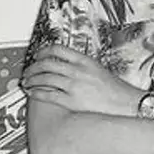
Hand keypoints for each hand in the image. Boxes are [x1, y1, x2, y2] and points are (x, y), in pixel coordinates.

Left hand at [22, 45, 138, 116]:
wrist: (126, 104)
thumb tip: (66, 66)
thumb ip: (83, 67)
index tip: (38, 55)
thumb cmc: (116, 90)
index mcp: (85, 61)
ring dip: (32, 79)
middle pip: (47, 63)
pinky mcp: (71, 101)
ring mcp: (74, 86)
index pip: (58, 49)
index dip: (44, 51)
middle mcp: (78, 71)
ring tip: (27, 82)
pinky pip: (48, 94)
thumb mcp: (99, 70)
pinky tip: (33, 93)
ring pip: (45, 78)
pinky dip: (37, 93)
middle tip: (28, 70)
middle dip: (33, 66)